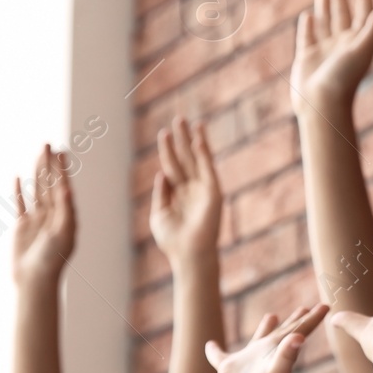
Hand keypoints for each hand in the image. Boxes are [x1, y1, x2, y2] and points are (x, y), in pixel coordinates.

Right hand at [12, 145, 76, 286]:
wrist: (35, 279)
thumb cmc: (53, 259)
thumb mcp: (63, 233)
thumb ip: (65, 210)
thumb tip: (67, 188)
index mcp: (65, 214)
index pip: (63, 186)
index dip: (61, 169)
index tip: (60, 152)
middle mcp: (52, 214)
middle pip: (49, 183)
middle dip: (48, 164)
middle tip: (47, 144)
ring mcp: (37, 218)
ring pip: (36, 189)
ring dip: (37, 172)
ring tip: (37, 154)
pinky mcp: (23, 226)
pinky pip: (20, 203)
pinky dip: (19, 190)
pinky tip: (18, 177)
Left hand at [148, 118, 222, 262]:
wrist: (188, 254)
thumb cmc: (172, 240)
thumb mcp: (160, 214)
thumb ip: (161, 193)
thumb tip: (161, 173)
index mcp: (178, 194)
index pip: (172, 166)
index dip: (167, 150)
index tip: (163, 133)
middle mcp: (192, 189)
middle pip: (186, 158)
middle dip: (182, 139)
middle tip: (179, 118)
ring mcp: (204, 190)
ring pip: (197, 159)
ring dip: (194, 141)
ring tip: (190, 122)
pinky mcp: (213, 193)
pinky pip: (208, 169)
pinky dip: (204, 155)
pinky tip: (199, 140)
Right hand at [204, 304, 328, 372]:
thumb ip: (287, 355)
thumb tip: (301, 337)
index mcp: (278, 351)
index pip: (299, 329)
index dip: (313, 317)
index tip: (327, 305)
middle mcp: (266, 354)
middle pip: (284, 332)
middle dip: (294, 320)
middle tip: (305, 308)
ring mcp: (248, 362)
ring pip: (258, 339)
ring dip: (266, 327)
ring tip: (273, 315)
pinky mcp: (229, 370)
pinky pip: (220, 356)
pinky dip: (214, 351)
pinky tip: (209, 344)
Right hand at [290, 0, 372, 116]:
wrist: (322, 103)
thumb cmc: (344, 78)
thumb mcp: (362, 50)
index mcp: (358, 42)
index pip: (363, 15)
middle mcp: (342, 45)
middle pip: (342, 16)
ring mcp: (324, 51)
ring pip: (325, 25)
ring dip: (325, 9)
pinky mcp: (307, 58)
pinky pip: (308, 37)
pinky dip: (308, 26)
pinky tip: (308, 16)